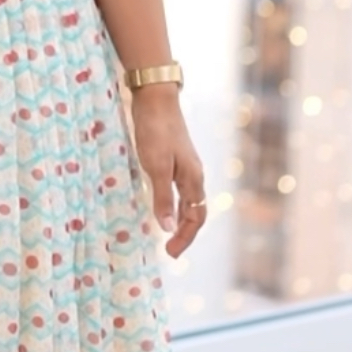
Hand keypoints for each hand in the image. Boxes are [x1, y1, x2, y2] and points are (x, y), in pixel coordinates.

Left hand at [129, 89, 206, 259]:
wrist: (156, 97)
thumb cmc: (155, 130)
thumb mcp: (156, 167)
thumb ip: (162, 198)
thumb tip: (168, 228)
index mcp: (193, 178)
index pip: (196, 217)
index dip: (185, 237)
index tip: (172, 254)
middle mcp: (194, 174)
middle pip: (196, 211)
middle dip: (186, 233)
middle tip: (170, 251)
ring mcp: (186, 165)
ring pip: (190, 200)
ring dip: (182, 220)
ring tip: (169, 235)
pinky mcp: (176, 157)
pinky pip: (181, 189)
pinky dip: (175, 204)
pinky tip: (164, 206)